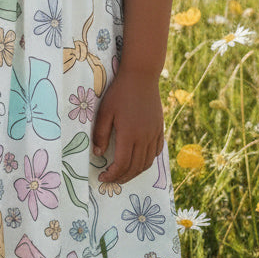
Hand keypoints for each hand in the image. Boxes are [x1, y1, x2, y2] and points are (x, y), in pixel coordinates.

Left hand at [92, 69, 163, 183]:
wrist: (141, 77)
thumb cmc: (119, 93)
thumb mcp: (104, 112)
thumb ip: (101, 134)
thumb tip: (98, 154)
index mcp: (129, 135)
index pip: (122, 165)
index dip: (112, 175)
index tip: (103, 178)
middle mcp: (144, 138)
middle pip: (135, 168)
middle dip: (123, 178)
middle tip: (111, 180)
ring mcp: (154, 134)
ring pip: (147, 162)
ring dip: (135, 172)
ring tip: (123, 174)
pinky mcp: (159, 129)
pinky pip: (156, 152)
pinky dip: (147, 161)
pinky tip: (139, 160)